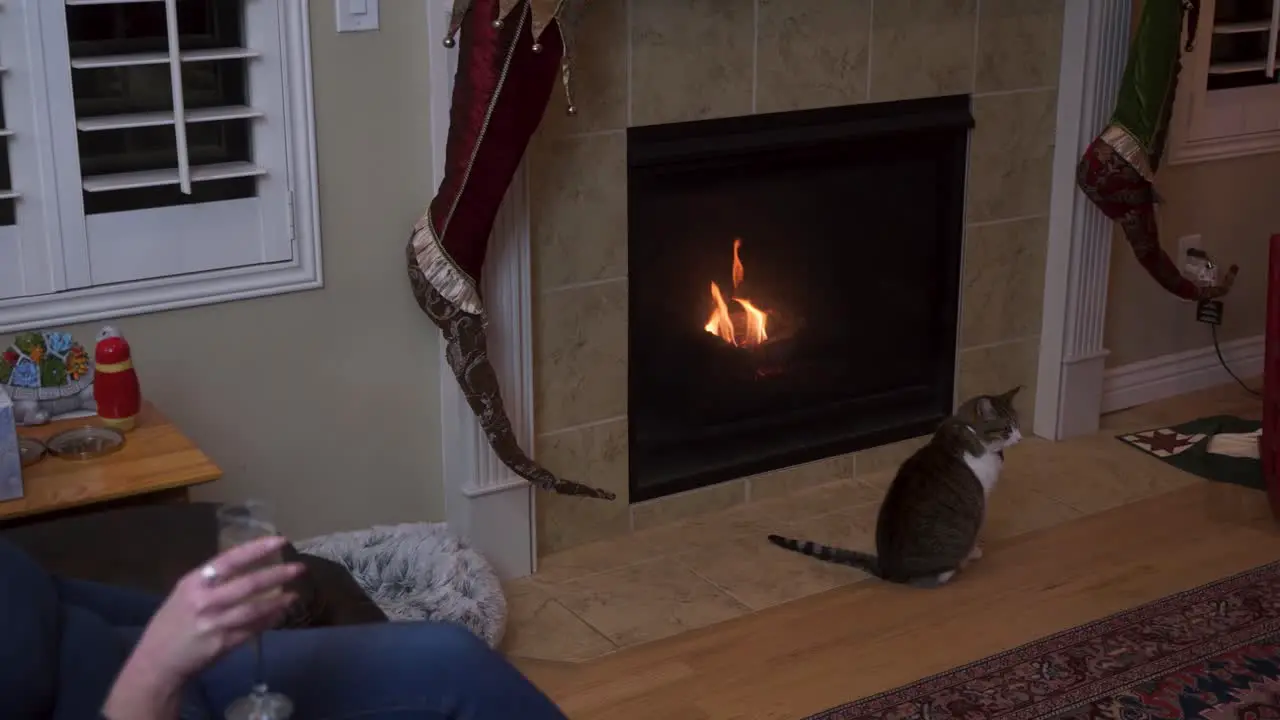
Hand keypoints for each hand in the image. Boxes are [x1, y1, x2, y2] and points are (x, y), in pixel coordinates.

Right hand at [106, 535, 303, 716]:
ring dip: (278, 601)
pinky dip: (269, 620)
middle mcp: (204, 601)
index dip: (256, 549)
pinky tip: (281, 614)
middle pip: (248, 584)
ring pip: (254, 608)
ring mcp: (214, 623)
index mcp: (193, 583)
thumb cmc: (170, 624)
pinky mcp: (223, 644)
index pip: (230, 560)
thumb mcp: (184, 594)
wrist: (155, 663)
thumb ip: (210, 581)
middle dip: (277, 574)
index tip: (280, 541)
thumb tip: (245, 565)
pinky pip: (253, 629)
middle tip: (298, 568)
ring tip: (294, 594)